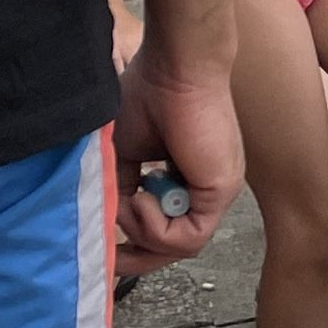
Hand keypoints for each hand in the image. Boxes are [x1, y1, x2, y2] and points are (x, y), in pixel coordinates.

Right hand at [111, 42, 240, 259]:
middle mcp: (205, 189)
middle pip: (177, 246)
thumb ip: (121, 187)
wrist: (173, 67)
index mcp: (187, 179)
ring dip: (143, 232)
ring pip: (181, 246)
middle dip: (139, 258)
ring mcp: (217, 191)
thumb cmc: (149, 95)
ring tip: (128, 201)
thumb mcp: (124, 152)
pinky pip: (189, 236)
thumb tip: (107, 219)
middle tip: (110, 260)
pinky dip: (157, 228)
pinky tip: (141, 199)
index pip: (168, 229)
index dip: (136, 244)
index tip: (106, 251)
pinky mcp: (220, 190)